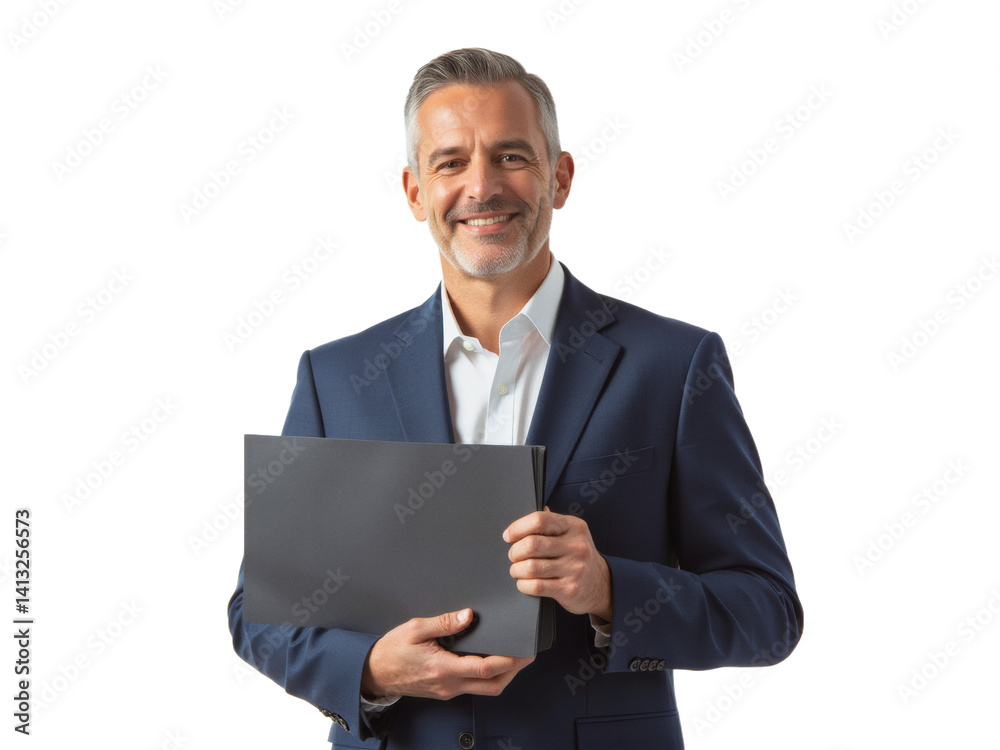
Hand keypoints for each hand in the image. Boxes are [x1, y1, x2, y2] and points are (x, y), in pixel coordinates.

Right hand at [361, 608, 534, 700]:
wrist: (374, 673)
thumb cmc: (391, 651)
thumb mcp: (415, 629)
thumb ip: (443, 622)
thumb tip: (468, 615)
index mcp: (443, 668)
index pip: (485, 669)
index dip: (510, 661)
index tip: (524, 652)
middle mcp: (449, 684)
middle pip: (492, 686)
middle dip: (514, 672)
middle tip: (527, 656)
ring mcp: (448, 690)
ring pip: (485, 689)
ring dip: (502, 676)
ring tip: (513, 657)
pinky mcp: (445, 690)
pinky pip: (473, 687)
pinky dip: (487, 676)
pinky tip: (490, 661)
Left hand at [504, 508, 612, 620]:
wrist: (601, 584)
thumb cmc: (578, 556)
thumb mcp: (571, 534)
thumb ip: (550, 524)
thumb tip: (526, 519)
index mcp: (574, 527)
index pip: (540, 520)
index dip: (518, 528)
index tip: (508, 535)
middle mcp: (576, 546)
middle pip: (532, 544)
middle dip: (515, 551)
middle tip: (513, 555)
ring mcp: (575, 568)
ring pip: (531, 567)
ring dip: (517, 569)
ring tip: (517, 569)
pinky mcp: (570, 589)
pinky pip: (536, 586)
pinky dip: (523, 584)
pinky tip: (524, 582)